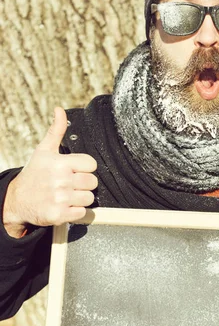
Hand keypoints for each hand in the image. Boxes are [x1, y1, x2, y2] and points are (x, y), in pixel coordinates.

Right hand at [3, 107, 97, 237]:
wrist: (17, 200)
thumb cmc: (34, 174)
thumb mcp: (43, 151)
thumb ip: (56, 131)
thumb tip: (59, 110)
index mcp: (60, 163)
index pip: (91, 164)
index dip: (85, 167)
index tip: (74, 170)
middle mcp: (61, 180)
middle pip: (93, 182)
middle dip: (83, 183)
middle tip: (70, 184)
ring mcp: (60, 198)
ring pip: (89, 198)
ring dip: (81, 198)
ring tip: (68, 195)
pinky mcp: (60, 215)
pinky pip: (83, 213)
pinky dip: (76, 211)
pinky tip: (65, 205)